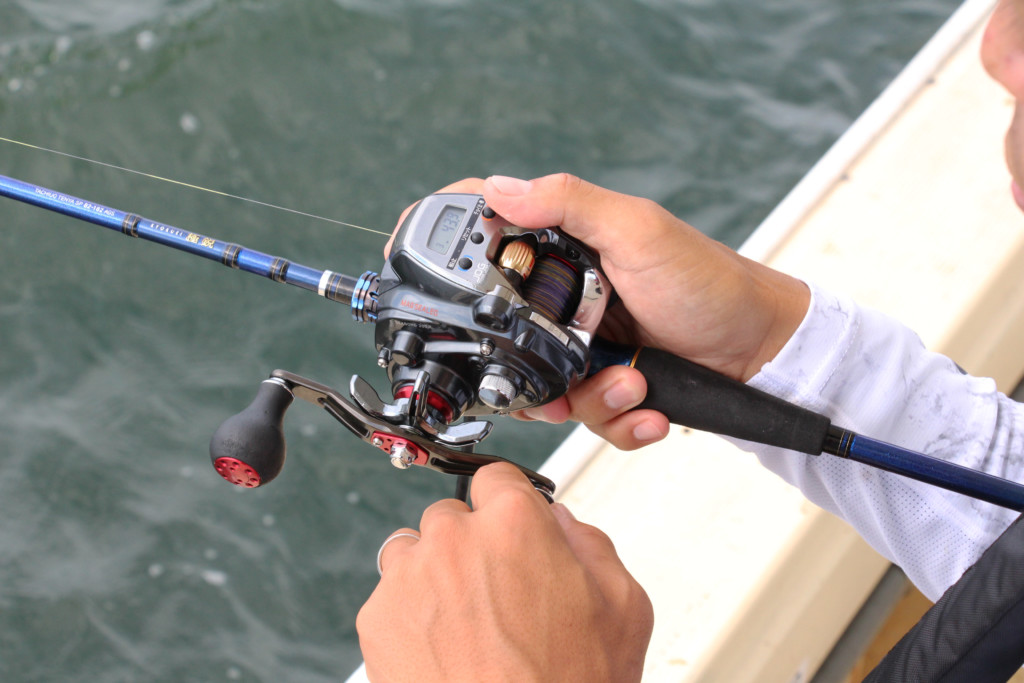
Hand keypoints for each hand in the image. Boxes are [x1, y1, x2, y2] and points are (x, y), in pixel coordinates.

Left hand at [356, 463, 653, 681]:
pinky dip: (410, 615)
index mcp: (514, 525)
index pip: (496, 477)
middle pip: (451, 516)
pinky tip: (444, 649)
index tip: (508, 521)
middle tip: (497, 592)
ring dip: (433, 574)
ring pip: (413, 551)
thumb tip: (560, 522)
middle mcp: (454, 541)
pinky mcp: (377, 620)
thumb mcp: (624, 608)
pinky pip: (389, 596)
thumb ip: (590, 543)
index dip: (507, 503)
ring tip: (466, 624)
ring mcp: (409, 579)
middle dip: (471, 545)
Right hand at [483, 174, 808, 447]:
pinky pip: (587, 415)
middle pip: (503, 334)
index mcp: (566, 248)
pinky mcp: (604, 383)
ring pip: (544, 387)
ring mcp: (583, 343)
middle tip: (568, 375)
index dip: (455, 265)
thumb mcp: (638, 231)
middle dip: (533, 366)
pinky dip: (619, 419)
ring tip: (633, 385)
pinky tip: (648, 405)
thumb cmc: (709, 282)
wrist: (760, 349)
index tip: (438, 290)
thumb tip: (499, 188)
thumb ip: (569, 203)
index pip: (489, 245)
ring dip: (591, 398)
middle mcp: (565, 297)